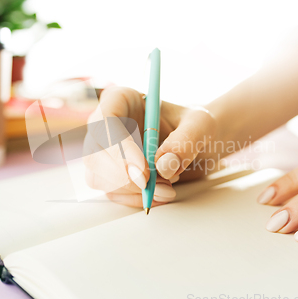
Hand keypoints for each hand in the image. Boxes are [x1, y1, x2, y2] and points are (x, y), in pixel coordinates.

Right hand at [84, 86, 216, 206]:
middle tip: (153, 184)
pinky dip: (135, 198)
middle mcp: (107, 126)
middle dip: (124, 176)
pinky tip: (159, 193)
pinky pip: (112, 192)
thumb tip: (163, 165)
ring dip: (131, 189)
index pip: (104, 120)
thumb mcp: (201, 125)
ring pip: (98, 176)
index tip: (143, 169)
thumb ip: (186, 140)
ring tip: (166, 186)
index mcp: (122, 100)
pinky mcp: (113, 174)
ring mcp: (106, 152)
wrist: (203, 144)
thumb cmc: (197, 125)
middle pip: (94, 153)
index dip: (118, 146)